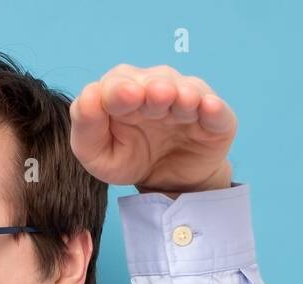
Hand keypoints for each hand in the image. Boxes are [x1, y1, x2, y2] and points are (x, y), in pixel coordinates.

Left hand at [69, 63, 236, 196]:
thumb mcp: (97, 154)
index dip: (120, 89)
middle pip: (154, 81)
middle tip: (154, 96)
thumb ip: (85, 126)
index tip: (124, 96)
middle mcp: (156, 88)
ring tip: (180, 101)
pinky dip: (214, 108)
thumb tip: (89, 94)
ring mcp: (187, 101)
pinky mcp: (214, 119)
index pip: (118, 83)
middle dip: (153, 88)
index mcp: (124, 92)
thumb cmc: (129, 159)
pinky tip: (209, 107)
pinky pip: (217, 111)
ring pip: (186, 90)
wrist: (167, 183)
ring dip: (182, 94)